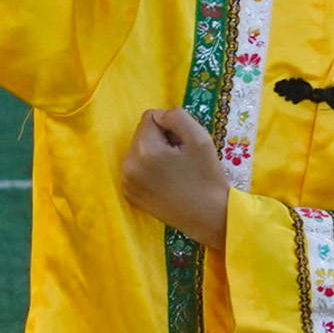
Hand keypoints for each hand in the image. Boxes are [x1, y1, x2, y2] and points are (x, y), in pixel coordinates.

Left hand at [119, 107, 232, 248]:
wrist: (207, 216)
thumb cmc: (206, 176)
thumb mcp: (200, 138)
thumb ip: (177, 116)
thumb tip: (159, 116)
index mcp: (144, 150)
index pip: (150, 117)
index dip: (171, 126)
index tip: (184, 143)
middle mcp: (128, 165)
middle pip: (142, 133)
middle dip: (161, 138)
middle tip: (182, 157)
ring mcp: (126, 181)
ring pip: (139, 149)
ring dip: (155, 152)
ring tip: (175, 169)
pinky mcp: (129, 193)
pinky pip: (136, 167)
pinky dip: (149, 168)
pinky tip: (167, 180)